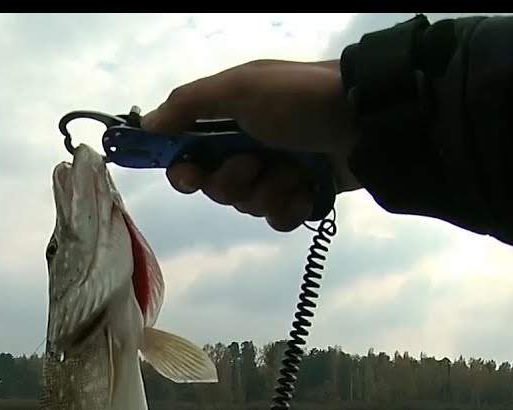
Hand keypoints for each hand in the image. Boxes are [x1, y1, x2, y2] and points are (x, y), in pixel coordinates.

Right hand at [142, 59, 362, 231]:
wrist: (367, 120)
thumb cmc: (299, 100)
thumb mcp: (240, 89)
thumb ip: (188, 105)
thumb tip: (145, 124)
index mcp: (230, 118)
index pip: (188, 153)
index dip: (182, 168)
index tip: (187, 175)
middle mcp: (250, 145)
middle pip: (214, 186)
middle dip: (231, 180)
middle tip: (252, 163)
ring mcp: (278, 172)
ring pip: (246, 205)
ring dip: (266, 190)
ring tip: (292, 170)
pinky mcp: (303, 195)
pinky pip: (277, 219)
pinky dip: (290, 206)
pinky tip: (306, 189)